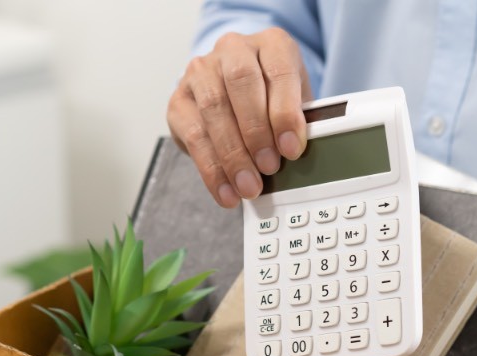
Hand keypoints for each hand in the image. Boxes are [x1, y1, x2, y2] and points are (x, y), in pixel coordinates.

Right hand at [166, 28, 312, 207]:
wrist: (233, 91)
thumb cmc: (271, 98)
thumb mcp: (294, 102)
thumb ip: (297, 121)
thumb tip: (295, 154)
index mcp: (270, 44)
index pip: (278, 70)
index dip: (285, 112)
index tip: (291, 148)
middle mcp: (233, 49)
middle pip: (241, 83)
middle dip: (256, 132)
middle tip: (268, 168)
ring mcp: (201, 72)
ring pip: (214, 109)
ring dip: (232, 155)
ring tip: (248, 186)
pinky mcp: (179, 100)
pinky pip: (193, 135)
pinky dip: (211, 169)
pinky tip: (225, 190)